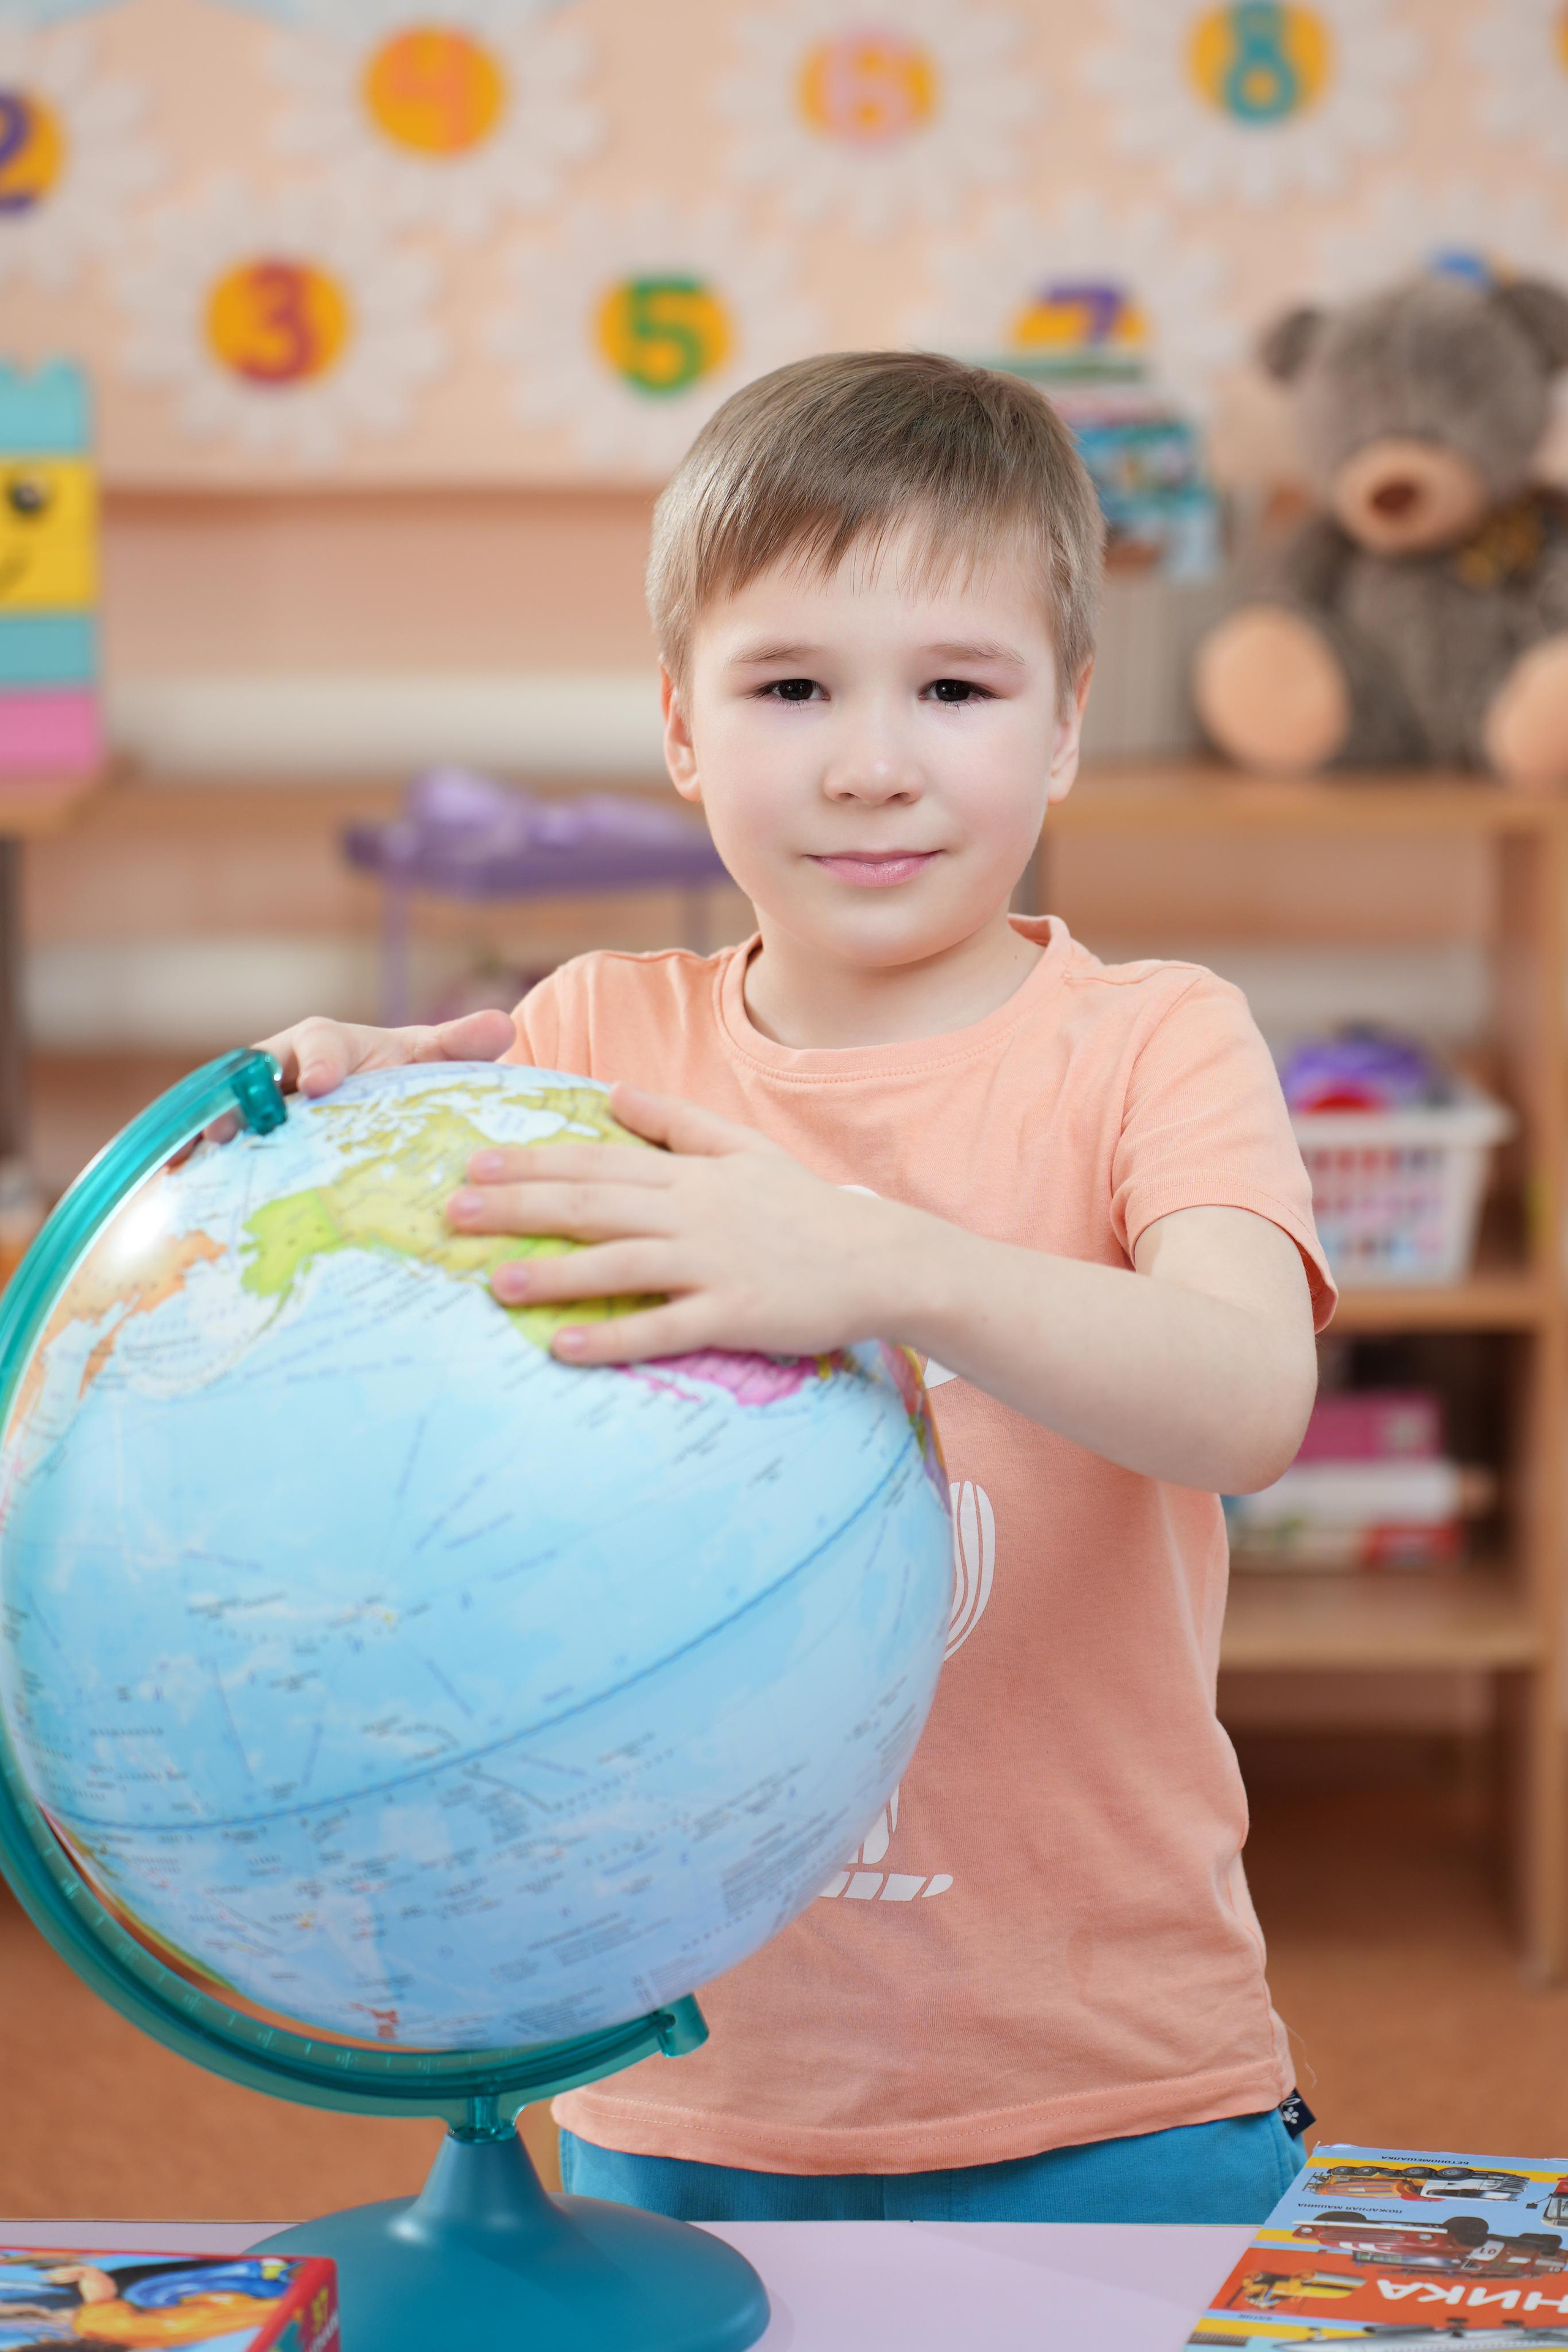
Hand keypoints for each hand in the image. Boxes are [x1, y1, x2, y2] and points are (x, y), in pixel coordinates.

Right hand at [207, 1009, 515, 1141]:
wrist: (376, 1104)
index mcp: (327, 1043)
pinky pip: (214, 1146)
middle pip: (250, 1078)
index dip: (319, 1059)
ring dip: (208, 1131)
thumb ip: (460, 1046)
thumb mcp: (430, 1061)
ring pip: (224, 1111)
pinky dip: (189, 1160)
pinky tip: (173, 1183)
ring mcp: (256, 1107)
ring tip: (199, 1155)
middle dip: (238, 1100)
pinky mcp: (243, 1141)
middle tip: (231, 1129)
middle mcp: (281, 1070)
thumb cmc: (401, 1076)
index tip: (324, 1083)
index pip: (319, 1042)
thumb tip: (501, 1028)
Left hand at [446, 1082, 925, 1363]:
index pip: (597, 1160)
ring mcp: (714, 1264)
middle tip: (454, 1214)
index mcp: (690, 1174)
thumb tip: (615, 1093)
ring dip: (554, 1274)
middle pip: (592, 1205)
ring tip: (494, 1283)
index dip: (532, 1162)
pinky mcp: (735, 1313)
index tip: (473, 1162)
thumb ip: (678, 1122)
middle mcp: (693, 1213)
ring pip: (620, 1264)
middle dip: (518, 1208)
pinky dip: (612, 1337)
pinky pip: (663, 1327)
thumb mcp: (745, 1149)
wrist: (882, 1258)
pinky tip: (563, 1346)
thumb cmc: (807, 1208)